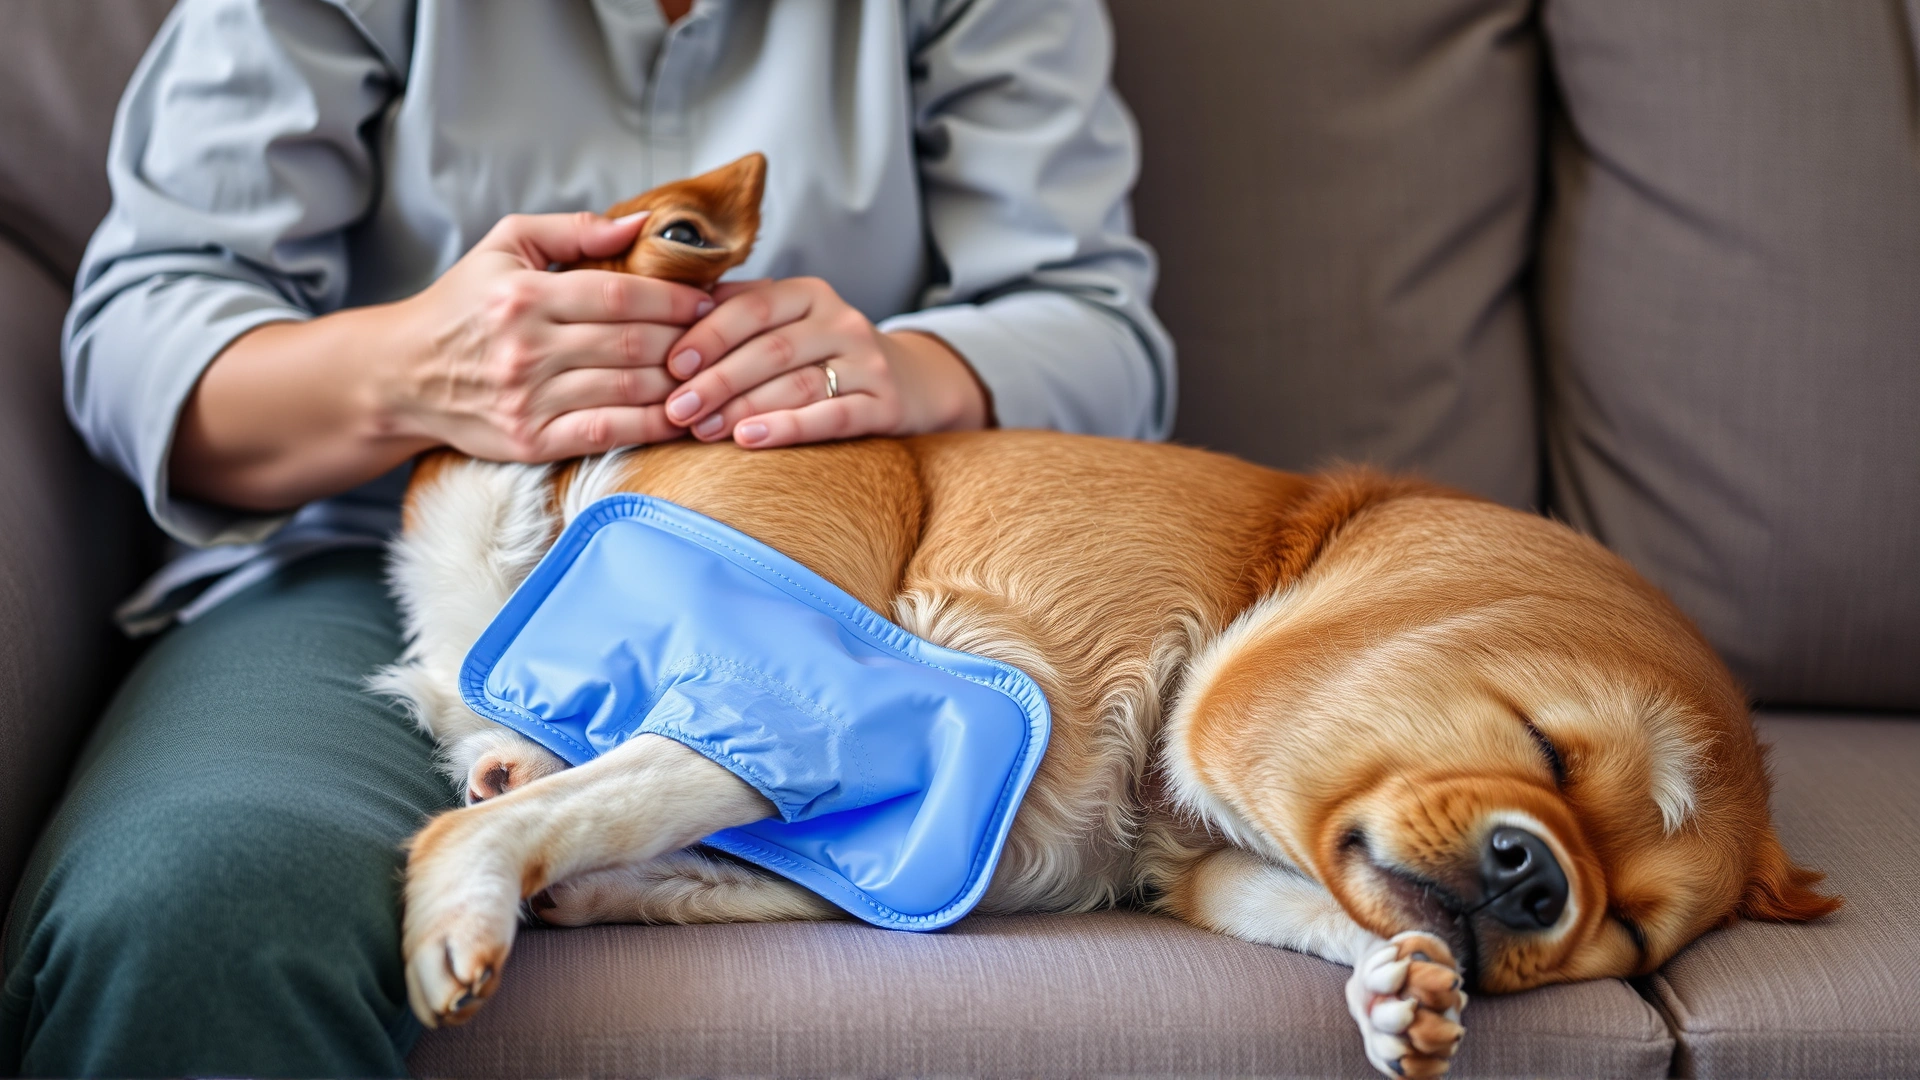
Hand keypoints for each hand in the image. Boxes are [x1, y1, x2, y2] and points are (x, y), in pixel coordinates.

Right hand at [379, 211, 715, 460]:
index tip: (708, 301)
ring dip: (679, 384)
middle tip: (721, 339)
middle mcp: (527, 347)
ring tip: (712, 374)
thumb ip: (572, 230)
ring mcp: (529, 398)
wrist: (401, 374)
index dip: (673, 299)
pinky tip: (682, 417)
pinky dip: (652, 427)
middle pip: (632, 344)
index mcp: (524, 294)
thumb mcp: (503, 247)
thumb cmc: (461, 305)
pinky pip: (607, 434)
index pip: (619, 295)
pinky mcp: (531, 441)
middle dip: (686, 341)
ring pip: (627, 389)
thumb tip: (640, 222)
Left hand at [657, 277, 991, 447]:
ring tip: (702, 431)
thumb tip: (667, 313)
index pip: (754, 307)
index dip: (710, 335)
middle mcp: (842, 322)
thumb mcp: (788, 322)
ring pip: (797, 383)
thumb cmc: (823, 355)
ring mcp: (868, 363)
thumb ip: (738, 312)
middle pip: (770, 349)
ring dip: (743, 408)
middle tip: (675, 409)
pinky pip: (832, 416)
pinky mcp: (885, 405)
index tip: (672, 364)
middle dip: (717, 380)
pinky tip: (750, 439)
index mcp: (810, 294)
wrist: (910, 383)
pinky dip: (789, 427)